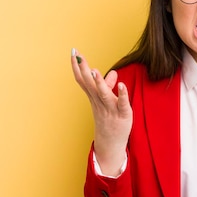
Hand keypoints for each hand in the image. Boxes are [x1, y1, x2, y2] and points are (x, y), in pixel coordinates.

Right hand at [71, 48, 131, 175]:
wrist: (110, 145)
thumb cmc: (109, 120)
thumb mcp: (107, 102)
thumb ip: (109, 86)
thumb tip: (113, 72)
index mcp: (94, 97)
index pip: (83, 80)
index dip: (78, 66)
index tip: (73, 52)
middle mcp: (99, 101)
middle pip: (89, 84)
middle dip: (83, 69)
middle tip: (76, 54)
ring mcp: (110, 108)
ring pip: (103, 94)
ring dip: (98, 83)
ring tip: (93, 71)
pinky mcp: (123, 114)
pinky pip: (122, 104)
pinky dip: (121, 94)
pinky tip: (121, 84)